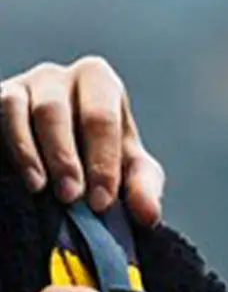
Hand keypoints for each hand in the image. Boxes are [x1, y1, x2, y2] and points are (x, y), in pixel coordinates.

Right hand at [0, 57, 165, 225]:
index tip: (100, 202)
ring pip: (22, 113)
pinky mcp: (0, 99)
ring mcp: (25, 85)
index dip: (102, 162)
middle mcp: (59, 76)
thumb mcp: (129, 172)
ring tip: (43, 190)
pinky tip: (28, 179)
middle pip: (57, 111)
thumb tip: (149, 215)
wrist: (57, 158)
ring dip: (35, 155)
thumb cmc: (99, 158)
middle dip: (65, 157)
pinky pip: (3, 115)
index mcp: (99, 83)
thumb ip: (143, 190)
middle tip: (71, 197)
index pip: (101, 118)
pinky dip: (15, 149)